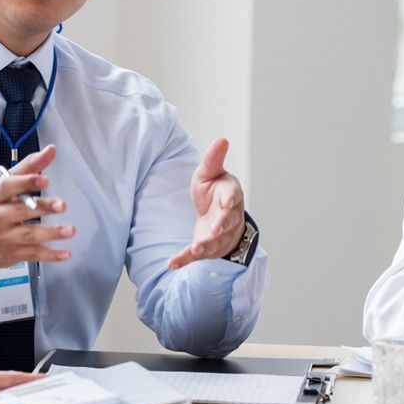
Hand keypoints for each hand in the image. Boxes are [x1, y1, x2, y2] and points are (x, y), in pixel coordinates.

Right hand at [0, 145, 74, 272]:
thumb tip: (50, 151)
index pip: (8, 187)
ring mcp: (3, 237)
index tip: (43, 179)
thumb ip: (27, 169)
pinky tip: (65, 254)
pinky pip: (33, 254)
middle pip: (21, 211)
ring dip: (52, 233)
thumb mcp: (0, 187)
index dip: (26, 182)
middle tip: (62, 205)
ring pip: (29, 235)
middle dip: (43, 208)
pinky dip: (50, 255)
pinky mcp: (11, 254)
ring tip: (69, 230)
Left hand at [168, 138, 246, 269]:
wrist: (218, 217)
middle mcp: (227, 218)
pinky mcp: (206, 248)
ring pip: (214, 242)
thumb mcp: (210, 173)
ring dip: (205, 246)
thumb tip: (222, 139)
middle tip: (215, 230)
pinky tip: (171, 264)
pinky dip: (184, 260)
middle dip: (221, 226)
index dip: (230, 199)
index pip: (232, 197)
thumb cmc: (214, 191)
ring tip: (195, 249)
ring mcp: (218, 235)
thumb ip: (213, 160)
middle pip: (226, 223)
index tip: (227, 201)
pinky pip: (195, 256)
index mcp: (230, 196)